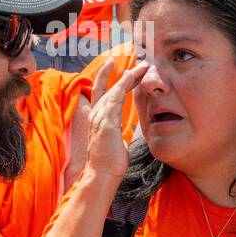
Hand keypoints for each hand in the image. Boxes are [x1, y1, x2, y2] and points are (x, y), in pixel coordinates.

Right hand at [83, 57, 146, 182]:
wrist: (102, 175)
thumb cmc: (108, 162)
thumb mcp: (113, 141)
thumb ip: (116, 131)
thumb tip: (122, 131)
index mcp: (97, 119)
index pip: (102, 94)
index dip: (110, 80)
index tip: (124, 71)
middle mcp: (95, 114)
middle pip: (103, 86)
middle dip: (114, 72)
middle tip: (128, 61)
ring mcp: (99, 117)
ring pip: (113, 89)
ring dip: (127, 76)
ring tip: (140, 67)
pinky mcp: (106, 122)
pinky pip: (115, 97)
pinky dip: (123, 85)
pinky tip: (132, 76)